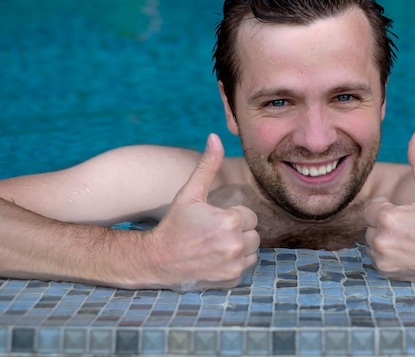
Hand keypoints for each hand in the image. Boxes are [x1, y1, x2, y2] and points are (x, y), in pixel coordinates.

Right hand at [144, 133, 259, 291]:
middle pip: (253, 234)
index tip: (213, 219)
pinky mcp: (231, 279)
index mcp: (230, 222)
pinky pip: (245, 267)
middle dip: (238, 232)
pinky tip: (215, 259)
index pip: (249, 216)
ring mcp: (234, 265)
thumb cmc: (174, 224)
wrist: (157, 259)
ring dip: (239, 248)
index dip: (232, 216)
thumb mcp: (190, 193)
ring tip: (215, 245)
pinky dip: (234, 264)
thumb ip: (207, 165)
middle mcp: (235, 245)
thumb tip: (215, 137)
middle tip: (213, 233)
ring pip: (252, 251)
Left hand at [365, 128, 414, 284]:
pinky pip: (377, 257)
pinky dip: (388, 254)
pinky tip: (407, 251)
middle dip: (386, 224)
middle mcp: (381, 239)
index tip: (407, 213)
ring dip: (386, 239)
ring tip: (410, 239)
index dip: (389, 209)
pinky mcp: (386, 271)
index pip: (372, 208)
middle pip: (370, 225)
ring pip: (372, 241)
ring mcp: (383, 257)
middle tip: (411, 227)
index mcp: (388, 217)